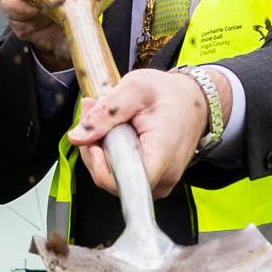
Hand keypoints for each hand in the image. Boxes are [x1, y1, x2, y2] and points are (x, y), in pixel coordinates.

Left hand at [70, 67, 213, 197]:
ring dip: (103, 150)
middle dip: (95, 149)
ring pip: (114, 179)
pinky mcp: (154, 180)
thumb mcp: (134, 90)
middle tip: (95, 116)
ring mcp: (159, 182)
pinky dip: (113, 155)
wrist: (194, 100)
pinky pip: (123, 176)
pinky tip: (116, 133)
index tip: (94, 140)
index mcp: (161, 156)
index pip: (119, 182)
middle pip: (111, 181)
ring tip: (107, 121)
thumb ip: (104, 113)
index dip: (97, 164)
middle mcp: (163, 177)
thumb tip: (77, 137)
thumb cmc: (171, 94)